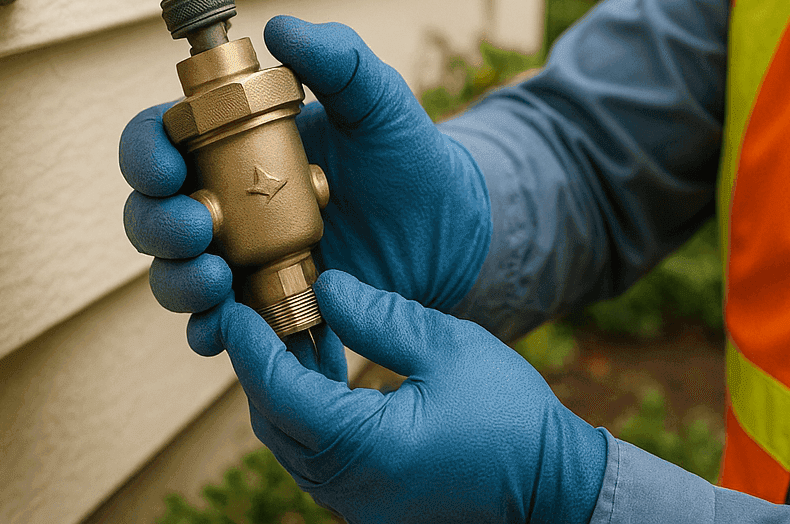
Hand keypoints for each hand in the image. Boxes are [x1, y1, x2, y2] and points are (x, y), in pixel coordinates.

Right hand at [120, 15, 492, 351]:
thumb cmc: (406, 154)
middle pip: (150, 214)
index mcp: (232, 144)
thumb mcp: (378, 100)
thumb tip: (281, 27)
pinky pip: (215, 330)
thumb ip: (339, 59)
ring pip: (172, 276)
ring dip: (178, 280)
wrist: (451, 228)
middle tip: (201, 225)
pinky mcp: (262, 308)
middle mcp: (223, 202)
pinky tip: (224, 328)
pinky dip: (207, 333)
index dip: (145, 151)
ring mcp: (238, 259)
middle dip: (157, 223)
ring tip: (218, 279)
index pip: (160, 140)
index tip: (166, 164)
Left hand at [210, 270, 607, 523]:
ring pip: (293, 444)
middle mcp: (349, 487)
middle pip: (275, 422)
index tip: (235, 307)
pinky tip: (330, 372)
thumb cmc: (510, 415)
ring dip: (286, 390)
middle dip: (262, 366)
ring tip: (300, 333)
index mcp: (364, 449)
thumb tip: (326, 287)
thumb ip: (379, 318)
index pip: (279, 393)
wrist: (553, 482)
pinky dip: (312, 414)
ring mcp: (357, 503)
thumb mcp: (448, 347)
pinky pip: (320, 458)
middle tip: (263, 311)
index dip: (251, 347)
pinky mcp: (372, 504)